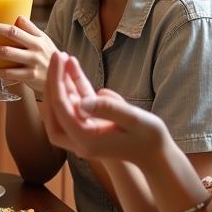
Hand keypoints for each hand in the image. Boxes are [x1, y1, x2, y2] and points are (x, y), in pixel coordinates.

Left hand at [0, 16, 55, 94]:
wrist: (63, 76)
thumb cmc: (49, 56)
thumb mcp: (44, 40)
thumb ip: (31, 29)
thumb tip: (18, 17)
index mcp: (37, 38)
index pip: (15, 29)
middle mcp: (35, 49)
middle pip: (10, 42)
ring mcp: (33, 63)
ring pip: (8, 56)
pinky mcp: (30, 77)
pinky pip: (9, 74)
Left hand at [44, 52, 168, 165]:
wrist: (157, 155)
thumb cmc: (150, 138)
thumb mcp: (134, 120)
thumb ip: (109, 109)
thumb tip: (82, 101)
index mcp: (85, 140)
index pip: (61, 108)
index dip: (57, 81)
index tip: (59, 58)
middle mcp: (78, 140)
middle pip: (55, 109)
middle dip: (53, 82)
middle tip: (56, 56)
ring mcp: (81, 134)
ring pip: (63, 106)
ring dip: (61, 83)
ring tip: (62, 57)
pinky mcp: (89, 126)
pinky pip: (77, 105)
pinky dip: (73, 88)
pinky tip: (73, 66)